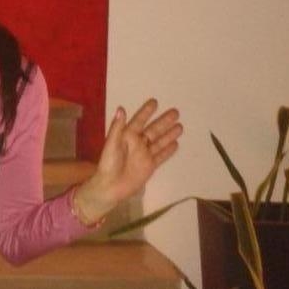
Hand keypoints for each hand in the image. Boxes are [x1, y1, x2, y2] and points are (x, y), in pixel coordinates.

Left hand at [75, 99, 182, 223]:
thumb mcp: (111, 144)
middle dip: (164, 121)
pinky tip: (176, 144)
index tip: (155, 102)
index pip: (139, 121)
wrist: (110, 187)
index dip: (146, 112)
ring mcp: (144, 155)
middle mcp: (137, 144)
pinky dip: (168, 150)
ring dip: (169, 134)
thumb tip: (121, 108)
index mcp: (127, 136)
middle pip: (153, 130)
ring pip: (159, 142)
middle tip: (176, 112)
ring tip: (180, 126)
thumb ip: (117, 127)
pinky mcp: (149, 166)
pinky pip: (161, 156)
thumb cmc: (108, 164)